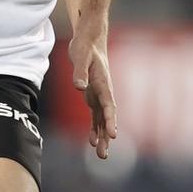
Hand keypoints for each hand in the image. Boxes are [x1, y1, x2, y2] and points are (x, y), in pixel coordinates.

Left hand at [68, 28, 117, 159]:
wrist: (89, 37)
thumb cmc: (85, 45)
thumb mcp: (80, 55)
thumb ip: (79, 71)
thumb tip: (79, 87)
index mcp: (103, 82)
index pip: (109, 105)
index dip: (111, 120)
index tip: (113, 135)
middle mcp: (104, 90)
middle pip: (107, 117)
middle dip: (106, 135)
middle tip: (104, 154)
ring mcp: (99, 93)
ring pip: (103, 118)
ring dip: (102, 135)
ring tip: (101, 154)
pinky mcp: (93, 94)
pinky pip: (96, 114)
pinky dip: (95, 127)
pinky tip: (92, 140)